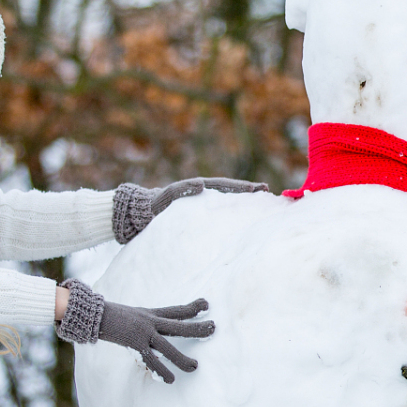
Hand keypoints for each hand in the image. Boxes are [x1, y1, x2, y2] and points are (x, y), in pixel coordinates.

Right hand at [55, 279, 215, 381]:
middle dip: (197, 328)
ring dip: (182, 358)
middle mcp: (150, 321)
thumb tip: (146, 327)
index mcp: (149, 313)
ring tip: (195, 367)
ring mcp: (143, 332)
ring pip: (169, 347)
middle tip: (214, 328)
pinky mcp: (135, 343)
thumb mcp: (129, 316)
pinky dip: (161, 370)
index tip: (206, 304)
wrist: (91, 314)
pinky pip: (151, 360)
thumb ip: (140, 321)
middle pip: (179, 325)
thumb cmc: (107, 316)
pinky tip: (170, 380)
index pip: (175, 310)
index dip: (192, 307)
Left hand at [114, 178, 268, 243]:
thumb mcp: (166, 196)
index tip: (261, 189)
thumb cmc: (151, 207)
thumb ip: (182, 189)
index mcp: (197, 189)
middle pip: (230, 193)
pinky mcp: (196, 218)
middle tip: (269, 195)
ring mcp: (200, 207)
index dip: (244, 187)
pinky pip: (218, 216)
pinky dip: (231, 216)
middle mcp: (201, 196)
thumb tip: (201, 183)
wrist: (137, 216)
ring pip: (226, 204)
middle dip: (249, 194)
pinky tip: (241, 223)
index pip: (226, 186)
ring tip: (261, 206)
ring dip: (243, 205)